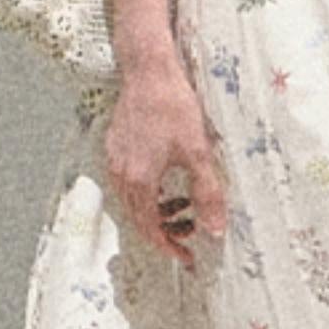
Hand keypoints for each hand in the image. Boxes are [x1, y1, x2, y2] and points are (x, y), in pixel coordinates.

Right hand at [102, 53, 228, 269]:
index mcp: (140, 182)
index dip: (170, 248)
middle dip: (166, 231)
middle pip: (139, 219)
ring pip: (132, 202)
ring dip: (157, 211)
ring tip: (184, 203)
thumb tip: (215, 232)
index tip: (188, 257)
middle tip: (192, 230)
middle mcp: (120, 176)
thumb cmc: (174, 108)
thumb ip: (207, 195)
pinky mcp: (113, 148)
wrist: (148, 71)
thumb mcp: (198, 153)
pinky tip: (167, 179)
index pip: (150, 230)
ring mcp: (113, 161)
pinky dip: (147, 192)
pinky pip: (128, 183)